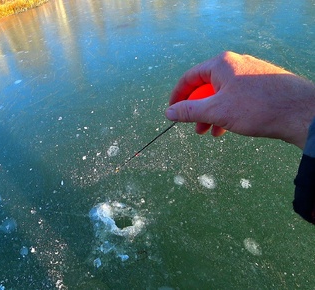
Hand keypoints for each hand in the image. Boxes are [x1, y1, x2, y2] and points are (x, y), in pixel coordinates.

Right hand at [165, 51, 314, 148]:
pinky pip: (236, 96)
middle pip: (206, 86)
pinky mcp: (262, 84)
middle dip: (198, 110)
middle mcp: (235, 64)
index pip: (189, 78)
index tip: (172, 112)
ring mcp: (250, 73)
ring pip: (222, 94)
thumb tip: (169, 112)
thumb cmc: (257, 108)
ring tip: (211, 132)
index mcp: (221, 64)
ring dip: (212, 114)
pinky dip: (228, 112)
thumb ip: (189, 111)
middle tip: (194, 128)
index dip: (178, 97)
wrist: (300, 112)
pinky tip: (228, 128)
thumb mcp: (216, 111)